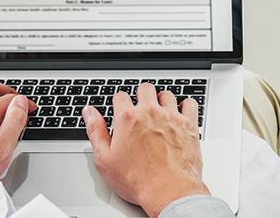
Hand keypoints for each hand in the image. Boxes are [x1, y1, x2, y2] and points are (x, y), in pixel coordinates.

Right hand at [84, 83, 206, 217]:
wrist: (168, 190)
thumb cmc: (138, 180)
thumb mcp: (104, 159)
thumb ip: (95, 131)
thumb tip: (89, 112)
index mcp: (127, 118)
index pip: (121, 96)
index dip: (120, 103)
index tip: (121, 110)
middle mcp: (150, 112)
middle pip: (145, 88)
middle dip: (141, 96)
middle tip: (141, 108)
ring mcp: (171, 117)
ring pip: (167, 95)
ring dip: (162, 101)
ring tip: (160, 112)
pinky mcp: (189, 125)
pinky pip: (190, 103)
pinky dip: (186, 106)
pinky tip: (181, 113)